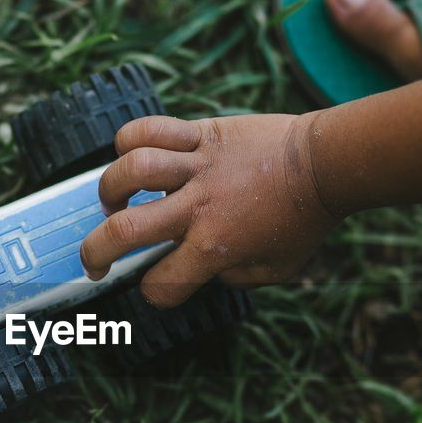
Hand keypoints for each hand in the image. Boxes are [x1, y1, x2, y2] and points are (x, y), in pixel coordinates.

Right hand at [79, 112, 339, 307]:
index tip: (160, 286)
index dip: (155, 293)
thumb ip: (235, 278)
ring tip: (115, 200)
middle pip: (124, 231)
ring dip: (110, 190)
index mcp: (215, 248)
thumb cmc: (304, 220)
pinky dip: (129, 140)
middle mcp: (198, 208)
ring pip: (130, 171)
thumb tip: (206, 271)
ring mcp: (197, 167)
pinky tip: (130, 154)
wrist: (326, 164)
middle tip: (95, 260)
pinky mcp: (202, 133)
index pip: (162, 284)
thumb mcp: (276, 269)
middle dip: (96, 253)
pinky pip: (151, 129)